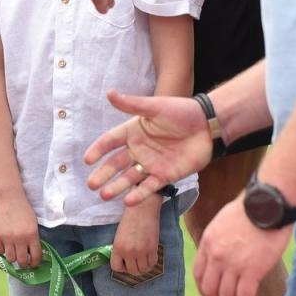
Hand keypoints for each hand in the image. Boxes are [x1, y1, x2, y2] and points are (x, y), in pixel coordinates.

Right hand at [0, 195, 40, 270]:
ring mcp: (8, 238)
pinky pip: (0, 251)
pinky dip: (3, 250)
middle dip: (24, 264)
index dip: (35, 263)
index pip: (35, 256)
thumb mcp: (33, 223)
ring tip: (14, 254)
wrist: (9, 198)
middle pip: (22, 261)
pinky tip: (6, 246)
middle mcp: (20, 238)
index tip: (34, 264)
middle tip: (24, 262)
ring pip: (10, 258)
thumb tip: (32, 253)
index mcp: (32, 234)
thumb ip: (33, 237)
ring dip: (13, 258)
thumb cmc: (24, 209)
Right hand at [85, 90, 212, 202]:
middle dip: (104, 174)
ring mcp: (151, 163)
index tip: (87, 160)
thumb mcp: (155, 106)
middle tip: (91, 184)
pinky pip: (149, 187)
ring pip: (130, 178)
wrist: (209, 125)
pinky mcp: (165, 175)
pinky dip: (139, 195)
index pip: (110, 141)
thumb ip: (132, 104)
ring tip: (104, 195)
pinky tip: (128, 201)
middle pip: (116, 163)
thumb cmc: (182, 111)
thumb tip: (109, 93)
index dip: (98, 150)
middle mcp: (139, 149)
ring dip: (117, 186)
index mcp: (134, 131)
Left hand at [111, 197, 163, 277]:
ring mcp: (141, 251)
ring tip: (143, 261)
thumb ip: (120, 248)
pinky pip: (153, 263)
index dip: (121, 267)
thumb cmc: (129, 218)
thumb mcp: (119, 235)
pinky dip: (151, 263)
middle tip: (135, 262)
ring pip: (143, 270)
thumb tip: (124, 260)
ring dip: (143, 268)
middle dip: (133, 269)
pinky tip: (149, 257)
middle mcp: (129, 252)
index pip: (116, 268)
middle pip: (132, 271)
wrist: (143, 207)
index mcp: (118, 247)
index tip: (125, 263)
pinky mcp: (153, 248)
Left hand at [193, 197, 290, 295]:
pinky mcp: (252, 271)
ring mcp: (233, 264)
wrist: (268, 203)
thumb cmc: (251, 208)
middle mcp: (216, 256)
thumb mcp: (224, 220)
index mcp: (208, 242)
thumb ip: (219, 239)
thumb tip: (224, 254)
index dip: (204, 290)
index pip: (198, 274)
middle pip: (209, 290)